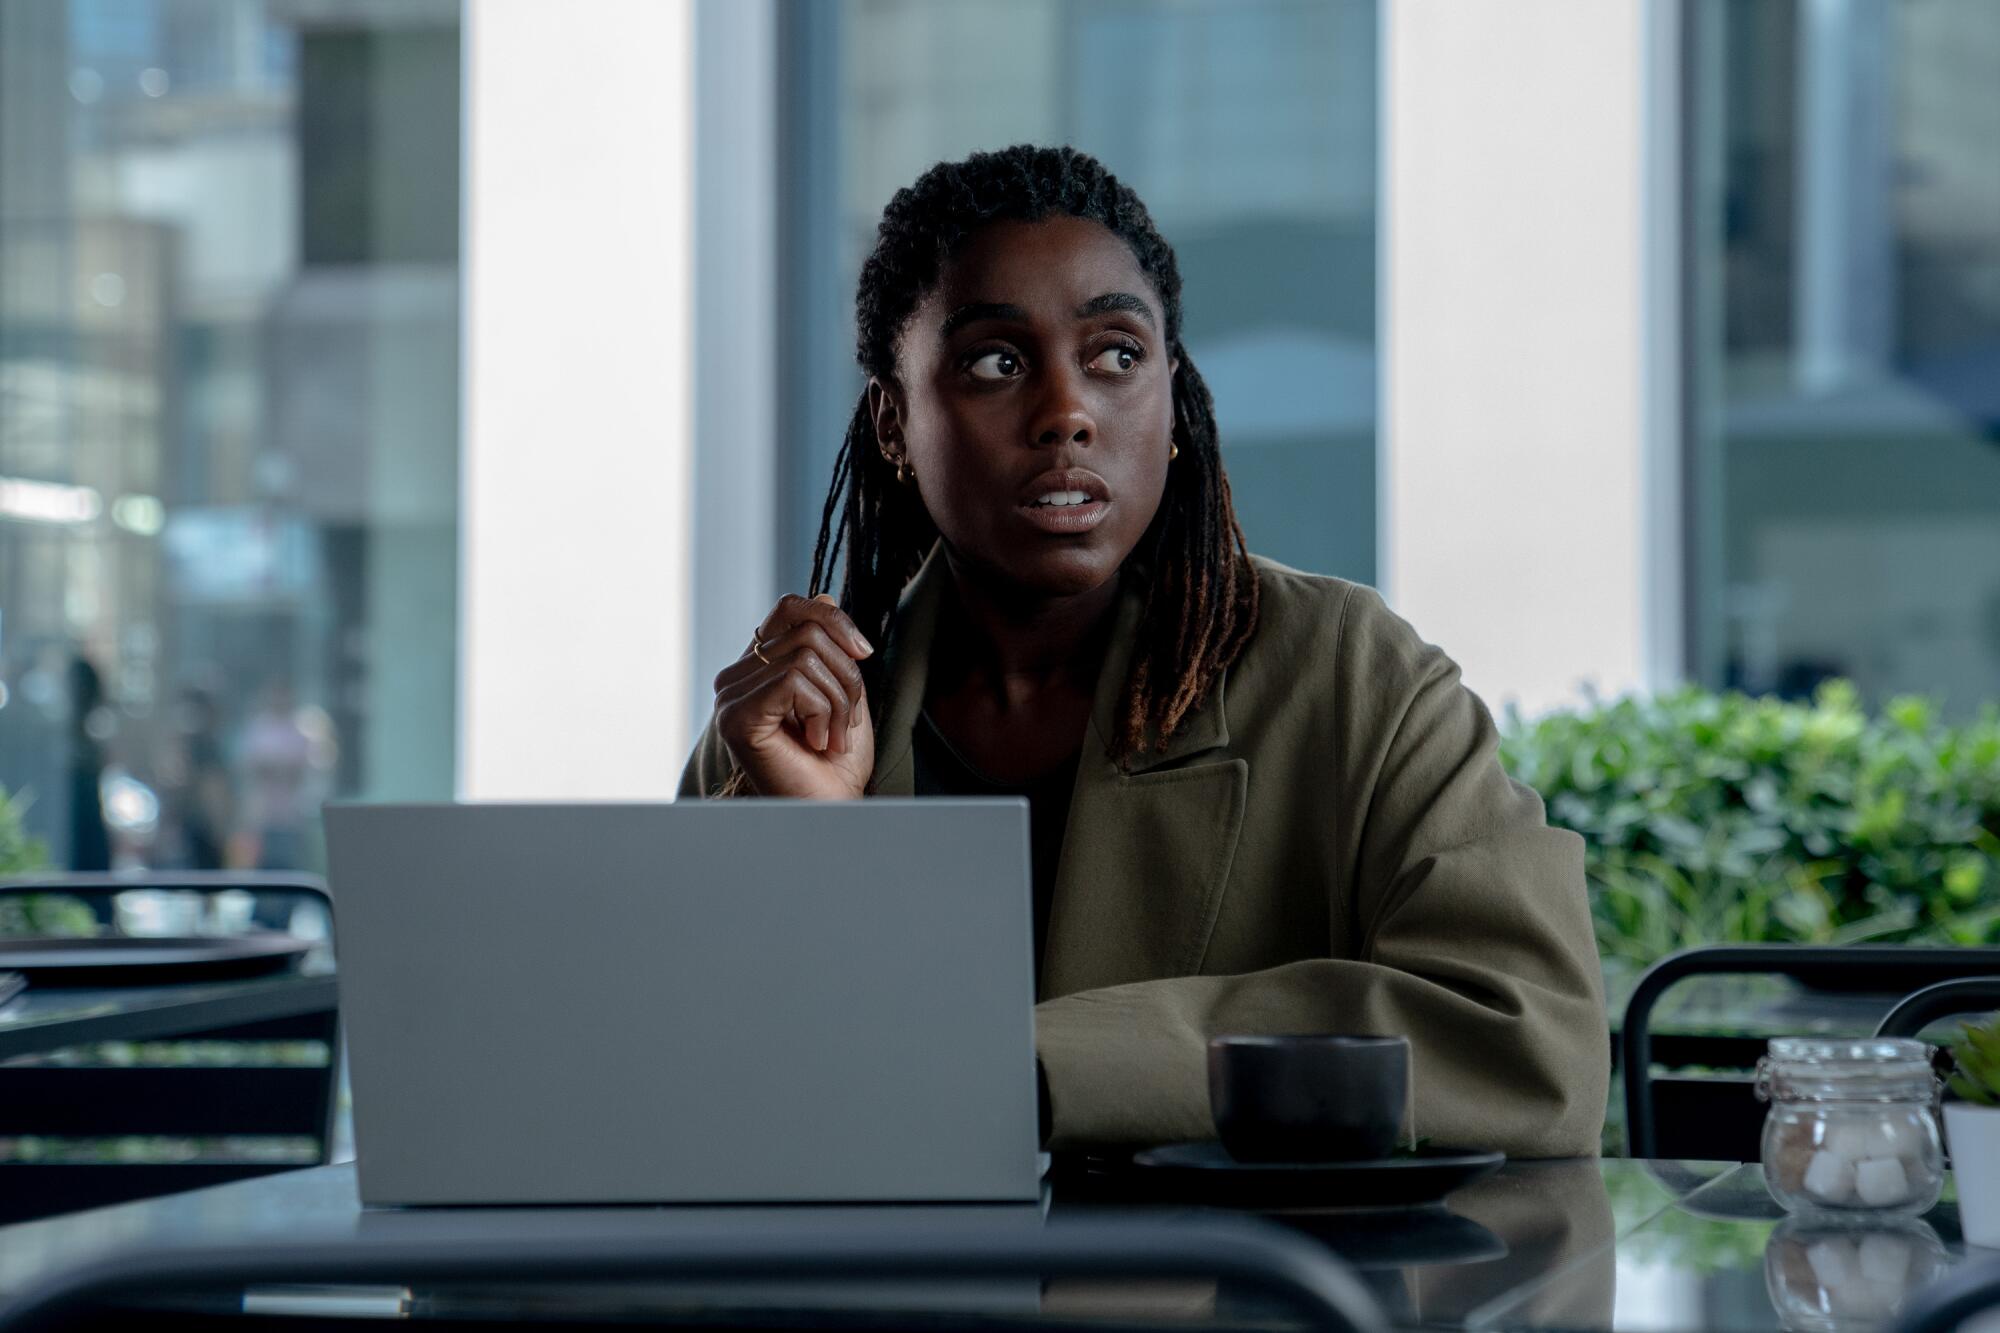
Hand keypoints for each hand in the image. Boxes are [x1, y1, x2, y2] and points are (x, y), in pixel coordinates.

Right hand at [713, 594, 875, 799]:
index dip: (832, 619)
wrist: (830, 808)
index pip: (790, 608)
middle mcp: (736, 677)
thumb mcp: (842, 691)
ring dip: (838, 701)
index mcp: (759, 667)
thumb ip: (831, 648)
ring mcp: (731, 696)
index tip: (863, 653)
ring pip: (806, 656)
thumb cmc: (836, 762)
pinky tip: (816, 742)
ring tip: (832, 737)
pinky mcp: (736, 715)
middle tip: (847, 720)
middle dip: (846, 675)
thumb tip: (825, 595)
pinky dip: (821, 711)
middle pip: (807, 631)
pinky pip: (793, 680)